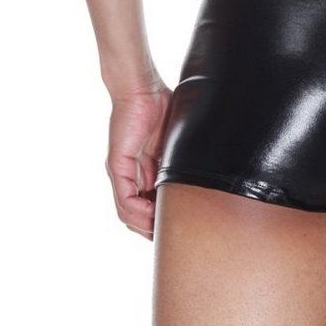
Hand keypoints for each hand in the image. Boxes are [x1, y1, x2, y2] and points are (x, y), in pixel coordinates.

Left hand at [105, 80, 172, 239]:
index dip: (161, 218)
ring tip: (162, 232)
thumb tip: (208, 168)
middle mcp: (129, 173)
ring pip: (128, 212)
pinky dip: (137, 212)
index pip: (149, 202)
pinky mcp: (117, 165)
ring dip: (145, 225)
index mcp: (144, 167)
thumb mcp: (176, 139)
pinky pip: (123, 199)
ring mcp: (121, 171)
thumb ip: (182, 156)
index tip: (179, 226)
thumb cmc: (161, 104)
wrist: (142, 87)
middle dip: (153, 229)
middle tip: (172, 237)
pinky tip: (152, 216)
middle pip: (136, 214)